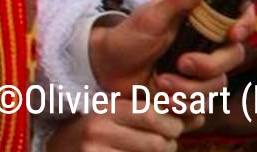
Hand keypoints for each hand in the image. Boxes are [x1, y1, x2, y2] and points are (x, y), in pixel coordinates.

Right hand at [45, 104, 187, 151]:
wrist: (55, 149)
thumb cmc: (90, 132)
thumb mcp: (112, 114)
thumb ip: (150, 113)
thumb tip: (200, 116)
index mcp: (102, 108)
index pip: (151, 114)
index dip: (171, 124)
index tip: (172, 127)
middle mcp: (98, 129)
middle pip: (157, 142)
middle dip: (169, 145)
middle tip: (163, 144)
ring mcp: (96, 151)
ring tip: (145, 151)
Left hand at [89, 0, 254, 96]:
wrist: (106, 68)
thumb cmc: (127, 37)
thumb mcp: (151, 17)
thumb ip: (178, 0)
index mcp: (200, 23)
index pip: (239, 20)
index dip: (245, 25)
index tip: (232, 34)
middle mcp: (206, 47)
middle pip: (233, 57)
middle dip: (208, 65)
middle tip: (181, 63)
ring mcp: (200, 73)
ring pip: (217, 85)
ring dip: (189, 88)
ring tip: (161, 82)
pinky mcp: (190, 95)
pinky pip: (201, 105)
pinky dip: (182, 103)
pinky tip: (161, 97)